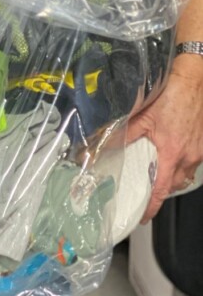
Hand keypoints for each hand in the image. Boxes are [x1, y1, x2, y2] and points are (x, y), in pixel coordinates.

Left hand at [126, 60, 202, 221]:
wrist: (196, 80)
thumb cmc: (172, 95)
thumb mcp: (144, 115)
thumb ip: (125, 133)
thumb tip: (103, 145)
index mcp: (171, 153)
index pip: (160, 189)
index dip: (151, 206)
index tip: (142, 216)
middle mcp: (188, 156)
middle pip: (174, 185)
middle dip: (160, 193)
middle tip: (145, 195)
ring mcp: (198, 151)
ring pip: (185, 176)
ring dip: (171, 180)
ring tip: (156, 178)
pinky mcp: (202, 144)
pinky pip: (192, 164)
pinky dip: (181, 167)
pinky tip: (172, 159)